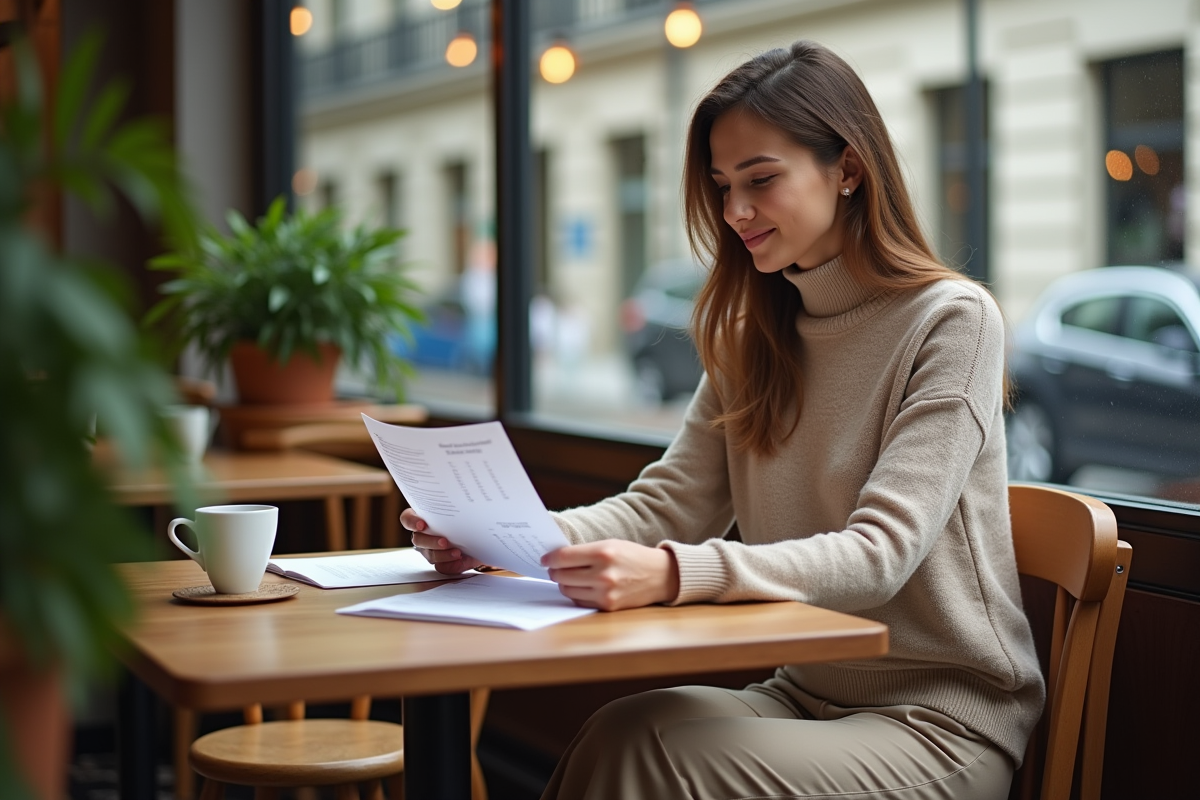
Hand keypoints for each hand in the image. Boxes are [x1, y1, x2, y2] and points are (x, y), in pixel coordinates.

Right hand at [401, 508, 485, 574]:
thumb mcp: (463, 510)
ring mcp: (430, 551)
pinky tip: (461, 560)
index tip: (422, 524)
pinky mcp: (441, 563)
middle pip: (418, 540)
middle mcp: (423, 536)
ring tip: (457, 552)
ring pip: (430, 555)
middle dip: (431, 541)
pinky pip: (442, 567)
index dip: (411, 522)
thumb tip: (462, 502)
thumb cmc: (467, 519)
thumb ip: (458, 507)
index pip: (408, 518)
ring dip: (443, 555)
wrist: (479, 537)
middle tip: (444, 541)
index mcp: (423, 518)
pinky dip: (451, 564)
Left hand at [541, 540, 679, 610]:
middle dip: (555, 571)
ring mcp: (605, 593)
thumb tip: (557, 558)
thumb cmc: (633, 557)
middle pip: (562, 575)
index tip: (545, 559)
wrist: (660, 576)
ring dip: (564, 583)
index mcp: (603, 553)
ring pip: (568, 590)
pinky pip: (579, 601)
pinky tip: (581, 587)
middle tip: (555, 568)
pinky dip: (576, 594)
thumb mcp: (611, 545)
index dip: (549, 559)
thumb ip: (585, 551)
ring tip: (569, 577)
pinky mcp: (607, 606)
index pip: (563, 557)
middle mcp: (603, 574)